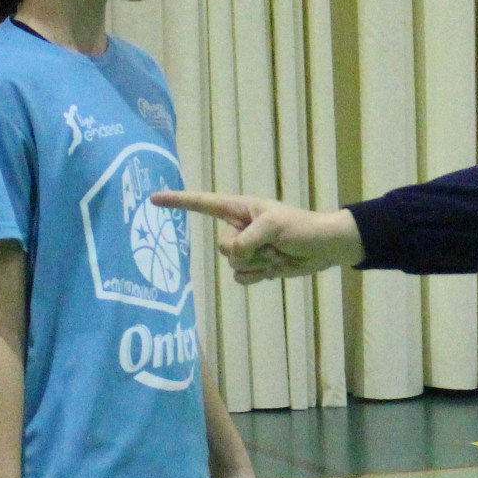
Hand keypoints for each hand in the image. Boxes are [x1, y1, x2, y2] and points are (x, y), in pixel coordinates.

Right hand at [151, 191, 363, 282]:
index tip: (153, 199)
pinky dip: (259, 276)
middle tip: (273, 244)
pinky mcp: (255, 266)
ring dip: (258, 264)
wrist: (324, 248)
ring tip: (278, 253)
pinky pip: (242, 278)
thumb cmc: (302, 227)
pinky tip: (276, 267)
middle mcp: (238, 227)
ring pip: (232, 265)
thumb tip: (235, 254)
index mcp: (239, 209)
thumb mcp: (274, 226)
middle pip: (222, 246)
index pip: (203, 204)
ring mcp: (246, 248)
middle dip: (248, 251)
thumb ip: (248, 238)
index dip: (178, 202)